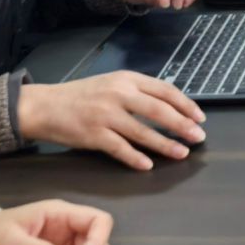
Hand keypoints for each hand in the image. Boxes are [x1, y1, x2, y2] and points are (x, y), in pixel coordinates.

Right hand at [17, 72, 206, 170]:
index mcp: (127, 79)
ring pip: (143, 132)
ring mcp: (106, 115)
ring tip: (181, 153)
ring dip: (166, 144)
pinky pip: (120, 148)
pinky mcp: (93, 134)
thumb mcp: (111, 83)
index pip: (165, 90)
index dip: (186, 104)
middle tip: (198, 137)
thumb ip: (137, 91)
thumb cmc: (80, 96)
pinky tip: (148, 165)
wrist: (45, 106)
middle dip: (183, 125)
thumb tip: (168, 105)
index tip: (199, 117)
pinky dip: (136, 158)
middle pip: (159, 111)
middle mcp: (119, 94)